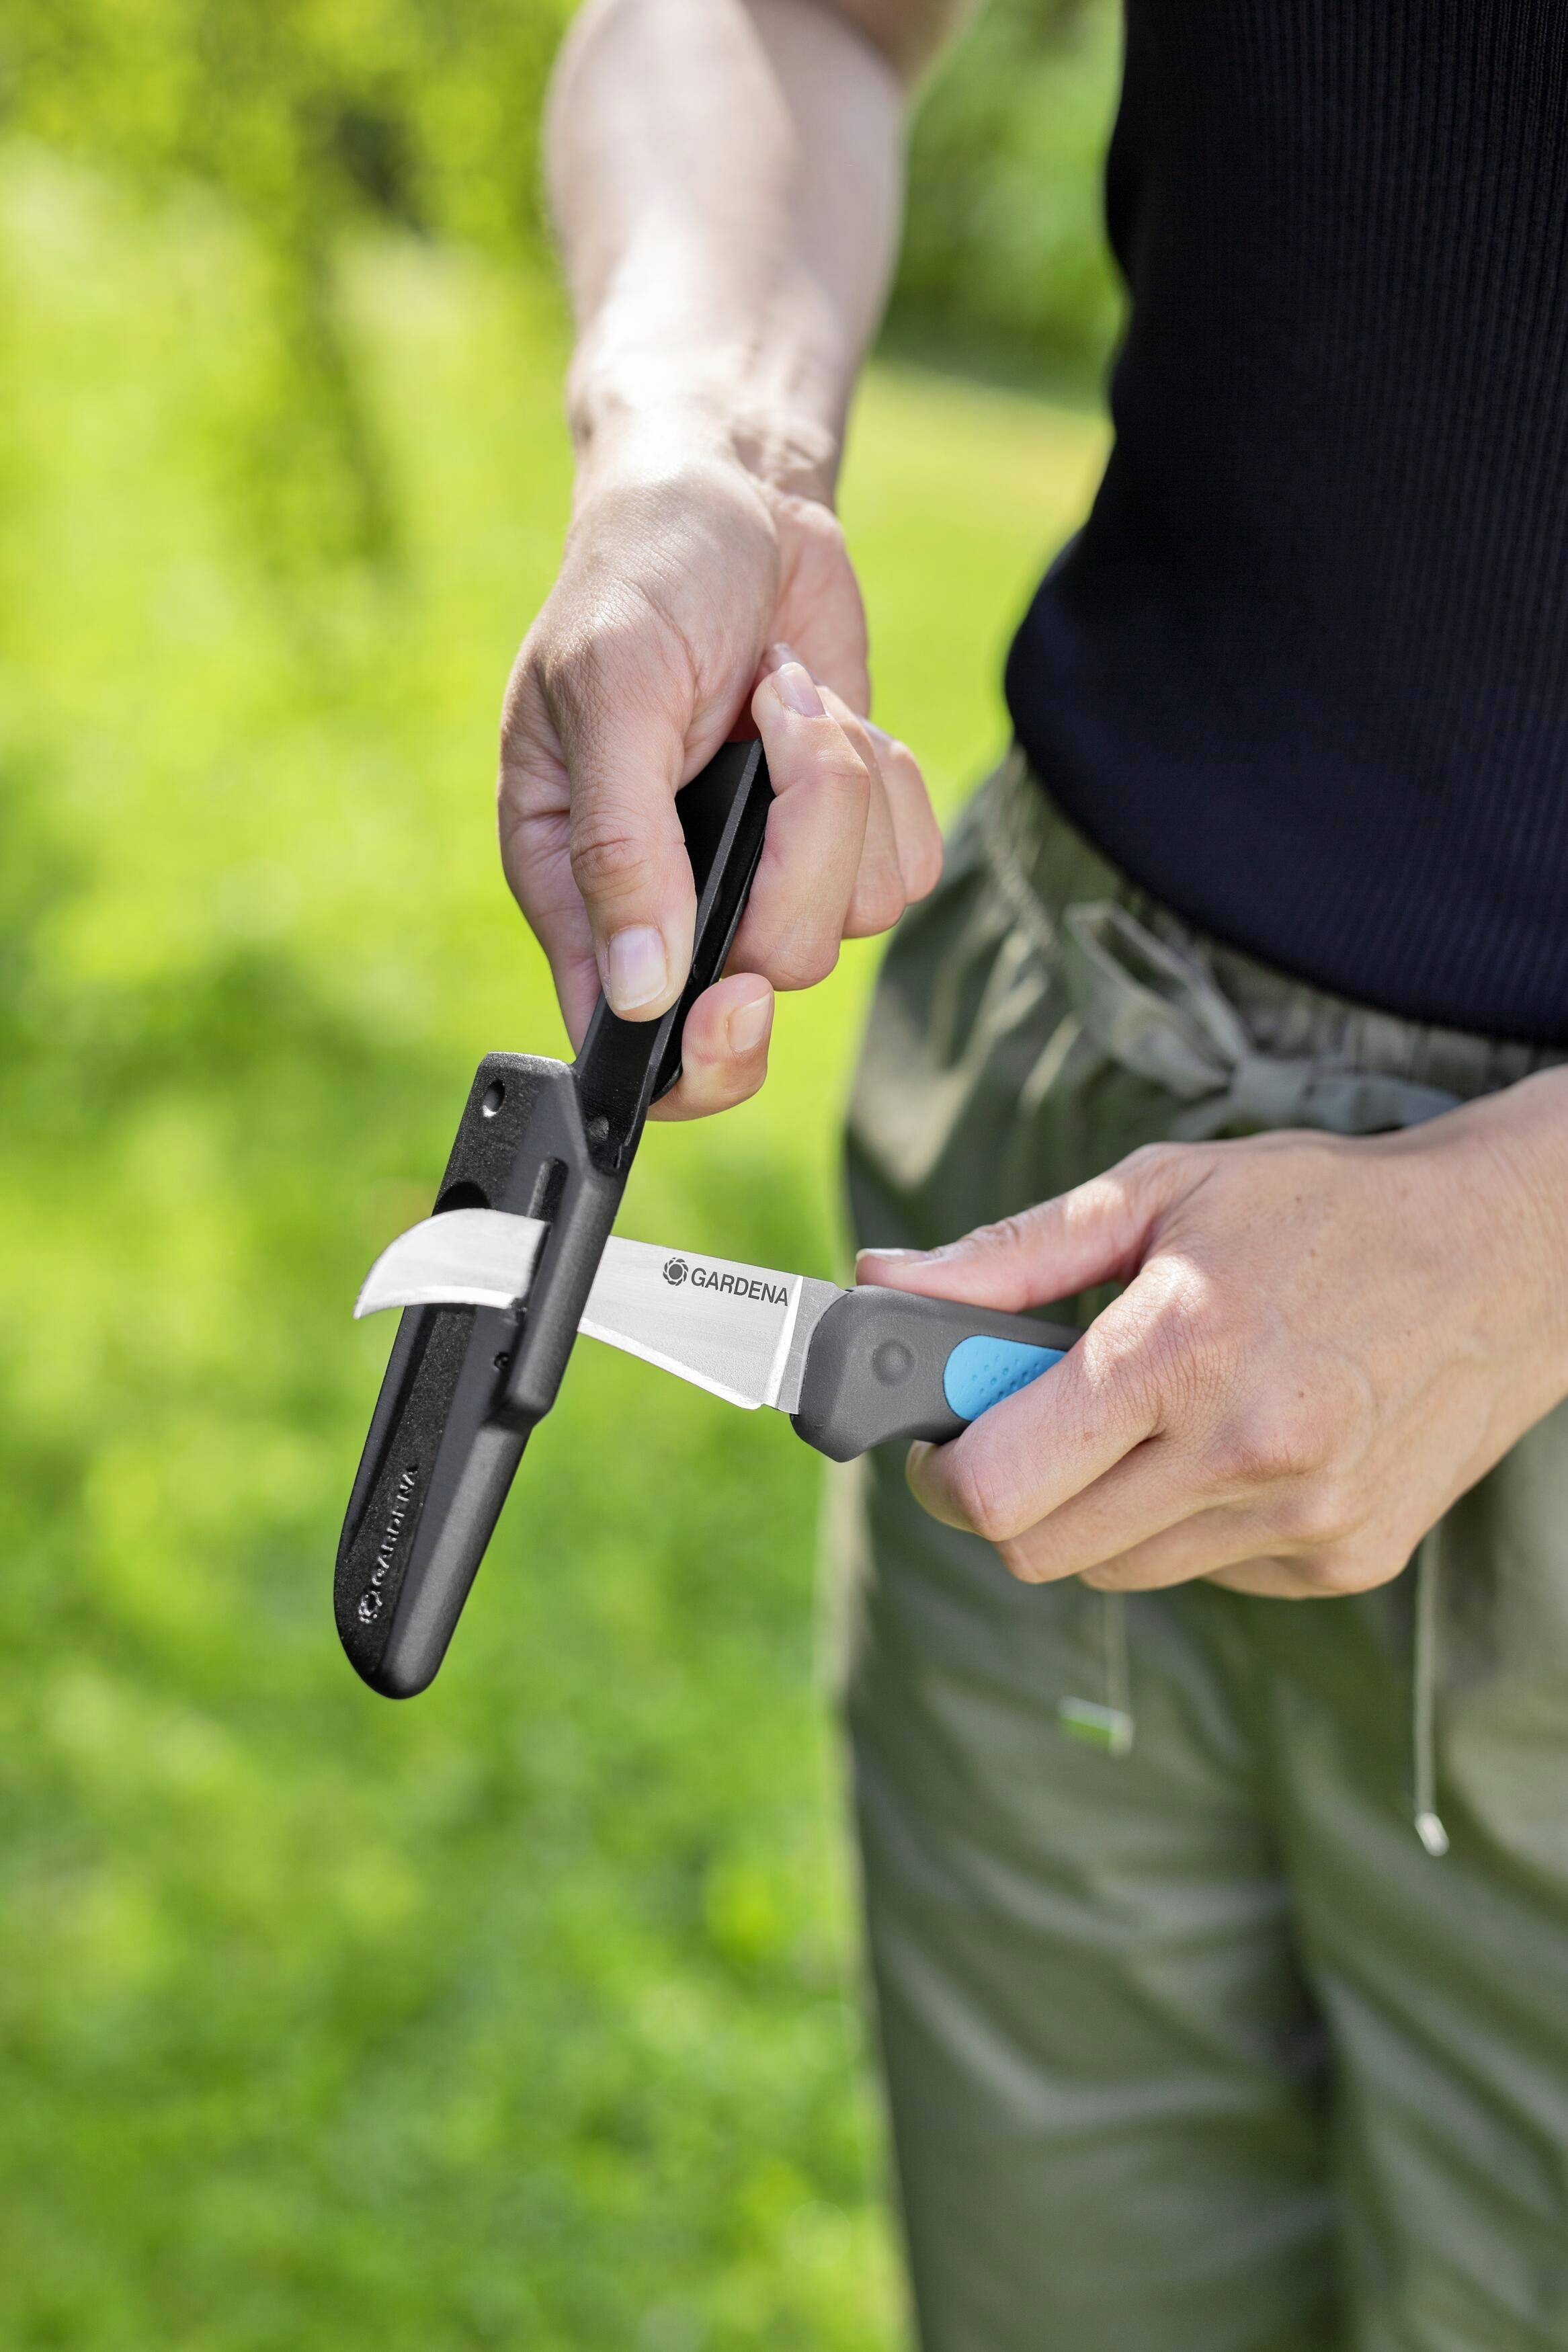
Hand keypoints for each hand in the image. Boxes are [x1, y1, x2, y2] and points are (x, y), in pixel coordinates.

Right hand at [499, 429, 940, 1118]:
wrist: (731, 502)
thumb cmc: (637, 582)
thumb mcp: (607, 692)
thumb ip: (619, 846)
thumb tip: (637, 991)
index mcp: (581, 889)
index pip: (628, 1046)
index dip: (693, 1057)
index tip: (735, 997)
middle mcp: (673, 901)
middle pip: (774, 975)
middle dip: (799, 864)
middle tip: (776, 749)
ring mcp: (768, 873)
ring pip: (855, 916)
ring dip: (842, 790)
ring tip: (779, 696)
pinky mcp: (844, 836)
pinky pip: (907, 865)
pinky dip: (888, 779)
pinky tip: (825, 708)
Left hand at [858, 1074, 1567, 1595]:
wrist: (1507, 1259)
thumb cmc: (1320, 1209)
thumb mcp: (1157, 1192)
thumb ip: (1010, 1255)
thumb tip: (885, 1279)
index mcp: (1180, 1354)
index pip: (996, 1491)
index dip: (941, 1473)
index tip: (940, 1439)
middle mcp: (1245, 1455)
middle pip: (1041, 1551)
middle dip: (1006, 1497)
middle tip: (1026, 1427)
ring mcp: (1303, 1524)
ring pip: (1119, 1571)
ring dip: (1097, 1511)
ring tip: (1149, 1418)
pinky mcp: (1344, 1562)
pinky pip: (1206, 1574)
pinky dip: (1185, 1525)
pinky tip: (1229, 1444)